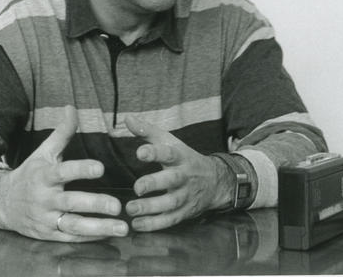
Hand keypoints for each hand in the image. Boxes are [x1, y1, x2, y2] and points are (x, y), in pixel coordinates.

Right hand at [0, 118, 128, 241]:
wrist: (1, 203)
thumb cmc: (30, 174)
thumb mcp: (43, 152)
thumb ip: (62, 132)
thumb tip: (72, 107)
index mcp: (44, 176)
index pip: (64, 172)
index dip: (81, 170)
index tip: (101, 168)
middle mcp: (45, 199)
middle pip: (71, 203)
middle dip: (95, 204)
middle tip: (117, 206)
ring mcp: (46, 219)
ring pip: (73, 225)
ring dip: (99, 228)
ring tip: (122, 228)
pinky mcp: (48, 235)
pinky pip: (70, 238)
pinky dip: (89, 238)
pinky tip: (108, 234)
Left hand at [123, 116, 233, 230]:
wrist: (215, 181)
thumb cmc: (184, 158)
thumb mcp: (169, 142)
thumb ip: (147, 131)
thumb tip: (127, 118)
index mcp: (180, 156)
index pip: (169, 153)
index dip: (155, 152)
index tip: (140, 152)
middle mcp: (184, 176)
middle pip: (172, 180)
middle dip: (154, 184)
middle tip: (137, 188)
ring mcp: (186, 195)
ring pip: (170, 203)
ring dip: (150, 208)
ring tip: (131, 209)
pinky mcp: (184, 212)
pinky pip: (170, 220)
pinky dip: (154, 224)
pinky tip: (138, 224)